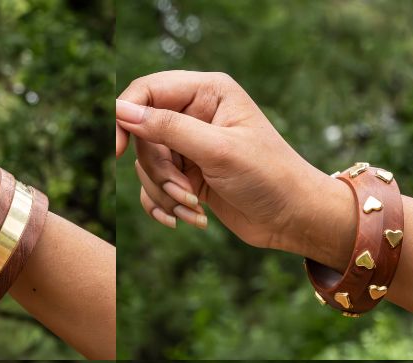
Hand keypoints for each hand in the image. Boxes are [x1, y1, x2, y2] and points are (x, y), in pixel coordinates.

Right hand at [115, 72, 352, 266]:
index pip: (147, 91)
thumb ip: (170, 128)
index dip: (125, 116)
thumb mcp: (219, 150)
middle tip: (185, 192)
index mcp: (207, 91)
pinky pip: (155, 189)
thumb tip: (121, 111)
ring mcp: (191, 148)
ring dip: (165, 193)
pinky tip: (189, 221)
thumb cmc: (269, 177)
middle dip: (158, 170)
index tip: (118, 150)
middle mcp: (196, 115)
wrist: (294, 218)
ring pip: (147, 166)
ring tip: (194, 210)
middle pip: (144, 135)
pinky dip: (165, 207)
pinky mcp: (190, 178)